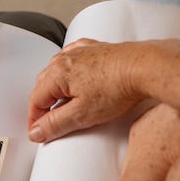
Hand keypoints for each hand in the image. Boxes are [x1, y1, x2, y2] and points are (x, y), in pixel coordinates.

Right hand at [28, 38, 144, 142]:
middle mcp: (64, 59)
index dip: (34, 119)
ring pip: (57, 71)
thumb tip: (36, 131)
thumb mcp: (82, 115)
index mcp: (56, 74)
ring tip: (64, 103)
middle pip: (44, 85)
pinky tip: (77, 78)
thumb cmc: (118, 87)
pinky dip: (70, 71)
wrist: (145, 67)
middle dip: (44, 104)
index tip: (38, 131)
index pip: (35, 100)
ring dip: (56, 88)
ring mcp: (80, 52)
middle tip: (50, 122)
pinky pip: (73, 59)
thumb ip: (55, 124)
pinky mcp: (94, 49)